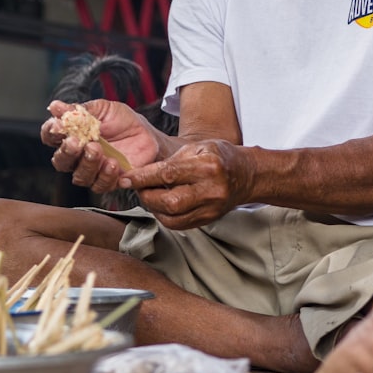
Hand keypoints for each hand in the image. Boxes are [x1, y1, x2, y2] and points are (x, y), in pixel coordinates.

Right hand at [41, 99, 158, 193]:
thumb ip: (80, 110)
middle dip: (67, 152)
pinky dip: (106, 176)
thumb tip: (55, 106)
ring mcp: (92, 171)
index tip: (58, 126)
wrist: (148, 135)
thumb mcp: (103, 109)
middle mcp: (77, 156)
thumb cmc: (122, 121)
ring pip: (79, 176)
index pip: (51, 136)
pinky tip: (113, 164)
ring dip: (87, 164)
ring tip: (99, 151)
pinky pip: (101, 185)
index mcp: (71, 135)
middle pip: (61, 161)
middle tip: (77, 142)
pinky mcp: (108, 181)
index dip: (51, 132)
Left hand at [120, 139, 249, 229]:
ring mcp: (211, 208)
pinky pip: (178, 224)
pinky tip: (160, 205)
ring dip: (153, 207)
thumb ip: (172, 160)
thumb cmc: (219, 157)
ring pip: (171, 217)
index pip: (168, 174)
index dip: (143, 178)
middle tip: (137, 187)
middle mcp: (211, 190)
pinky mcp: (208, 220)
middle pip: (169, 201)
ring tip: (148, 195)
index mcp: (207, 166)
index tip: (125, 178)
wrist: (247, 175)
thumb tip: (142, 172)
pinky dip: (163, 216)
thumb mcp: (198, 147)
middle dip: (146, 195)